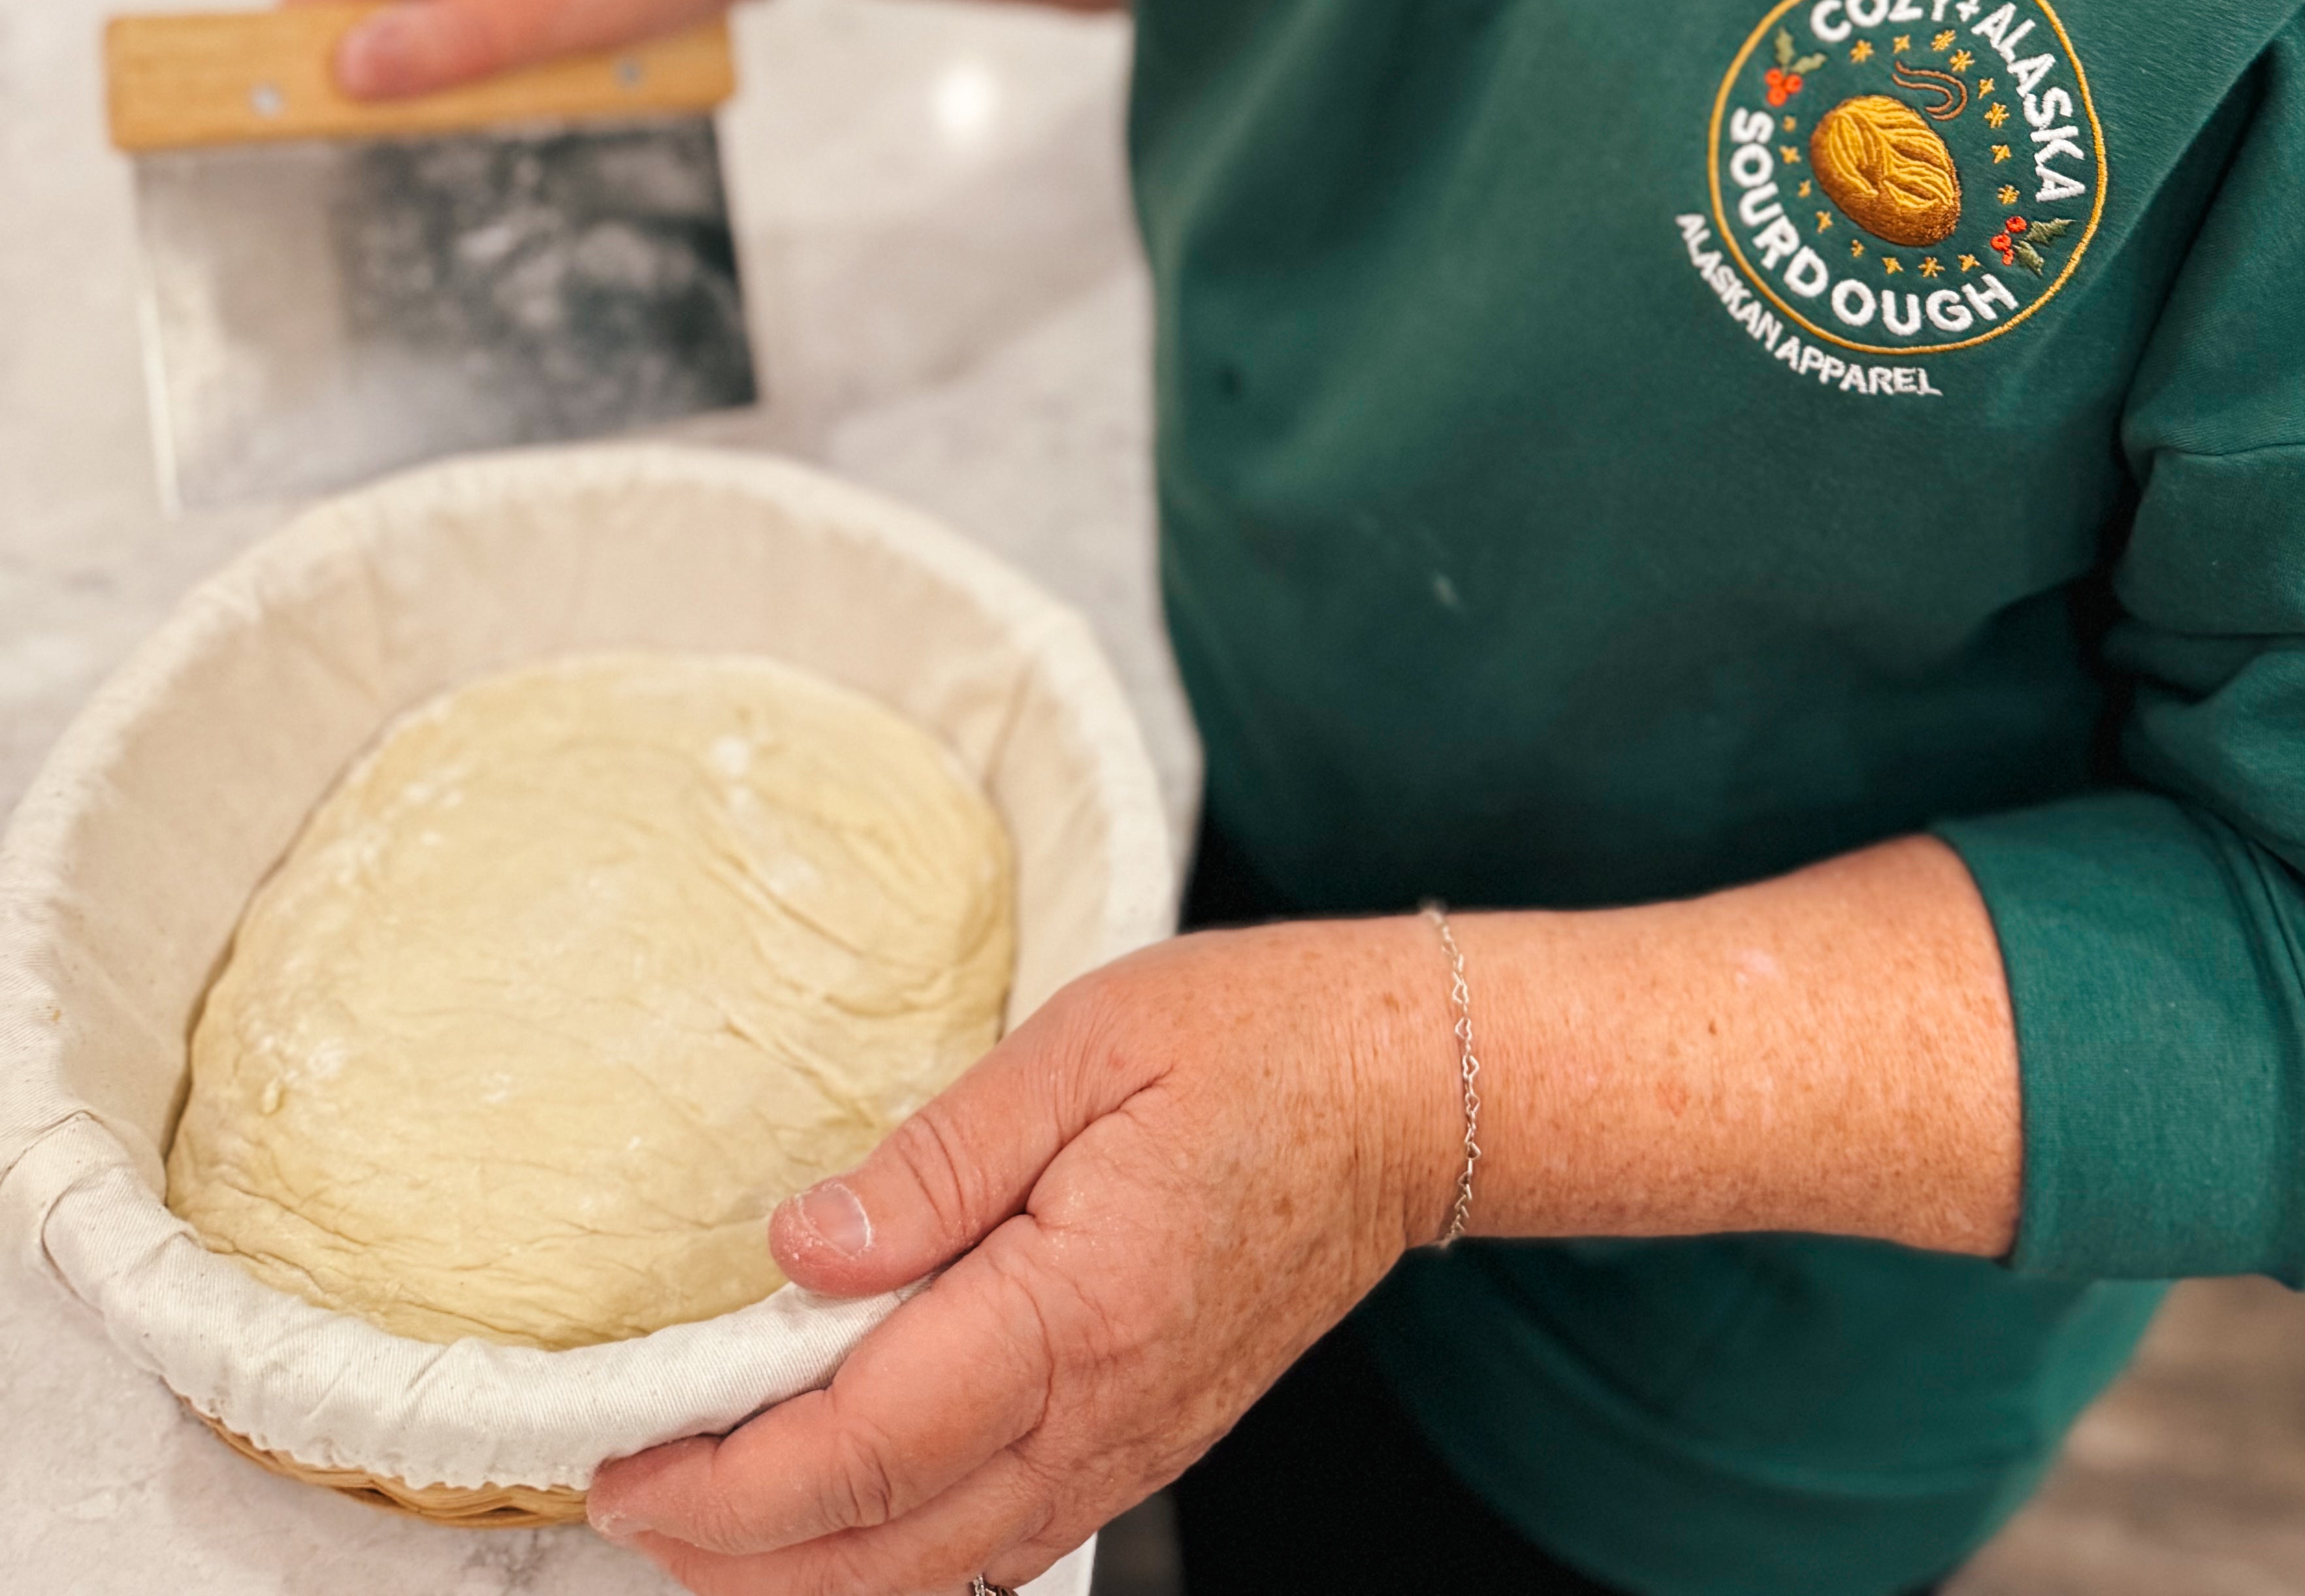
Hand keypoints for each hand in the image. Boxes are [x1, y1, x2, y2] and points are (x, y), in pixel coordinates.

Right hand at [284, 0, 873, 100]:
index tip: (284, 129)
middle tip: (398, 154)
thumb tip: (353, 62)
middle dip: (374, 89)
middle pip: (370, 20)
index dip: (293, 58)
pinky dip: (503, 83)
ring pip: (435, 41)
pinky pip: (493, 44)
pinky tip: (535, 111)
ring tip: (485, 132)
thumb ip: (468, 32)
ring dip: (450, 94)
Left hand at [585, 922, 1454, 1592]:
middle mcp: (1101, 1415)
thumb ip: (935, 1162)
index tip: (623, 1466)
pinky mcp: (1140, 1447)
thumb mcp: (1083, 1044)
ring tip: (706, 1512)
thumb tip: (798, 1249)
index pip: (862, 1448)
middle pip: (880, 1557)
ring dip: (803, 1573)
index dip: (723, 1483)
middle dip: (733, 1559)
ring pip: (934, 1579)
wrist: (1404, 1092)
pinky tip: (837, 1504)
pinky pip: (993, 1546)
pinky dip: (892, 1556)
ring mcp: (1127, 1449)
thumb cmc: (1253, 1040)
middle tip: (628, 1501)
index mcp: (1077, 1310)